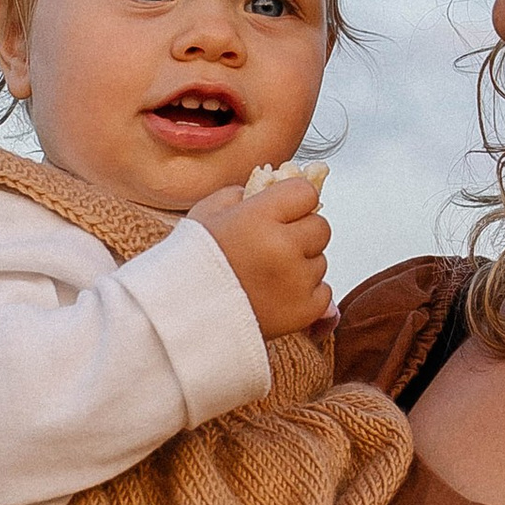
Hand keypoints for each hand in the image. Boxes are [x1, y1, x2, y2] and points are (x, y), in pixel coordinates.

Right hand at [193, 172, 331, 337]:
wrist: (181, 317)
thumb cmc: (190, 264)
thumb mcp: (207, 213)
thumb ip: (242, 193)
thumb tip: (270, 187)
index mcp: (260, 217)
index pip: (306, 193)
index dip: (295, 201)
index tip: (284, 210)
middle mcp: (283, 247)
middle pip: (321, 227)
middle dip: (302, 233)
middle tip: (274, 246)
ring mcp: (296, 281)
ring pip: (321, 261)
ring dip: (302, 265)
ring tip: (268, 275)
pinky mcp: (303, 311)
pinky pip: (323, 293)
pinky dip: (307, 294)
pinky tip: (278, 294)